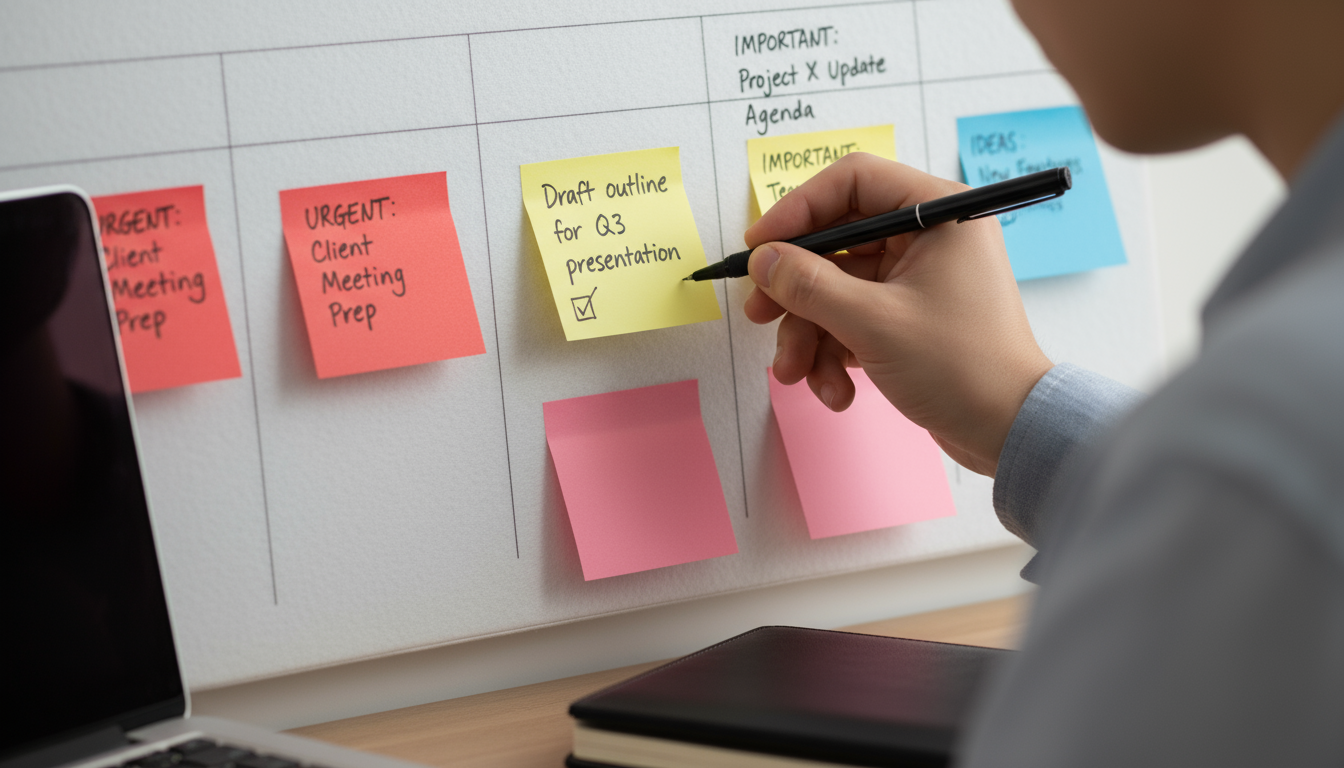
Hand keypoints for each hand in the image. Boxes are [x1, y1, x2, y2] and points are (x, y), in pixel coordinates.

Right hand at [744, 153, 1052, 475]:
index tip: (760, 245)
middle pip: (837, 241)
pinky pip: (852, 318)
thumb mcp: (873, 322)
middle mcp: (930, 237)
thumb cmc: (963, 367)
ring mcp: (918, 278)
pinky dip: (834, 352)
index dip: (798, 210)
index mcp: (938, 214)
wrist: (1008, 431)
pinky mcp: (909, 315)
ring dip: (810, 332)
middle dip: (795, 288)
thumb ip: (809, 285)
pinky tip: (836, 389)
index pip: (853, 182)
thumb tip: (763, 260)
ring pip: (837, 287)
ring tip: (798, 373)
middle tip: (759, 313)